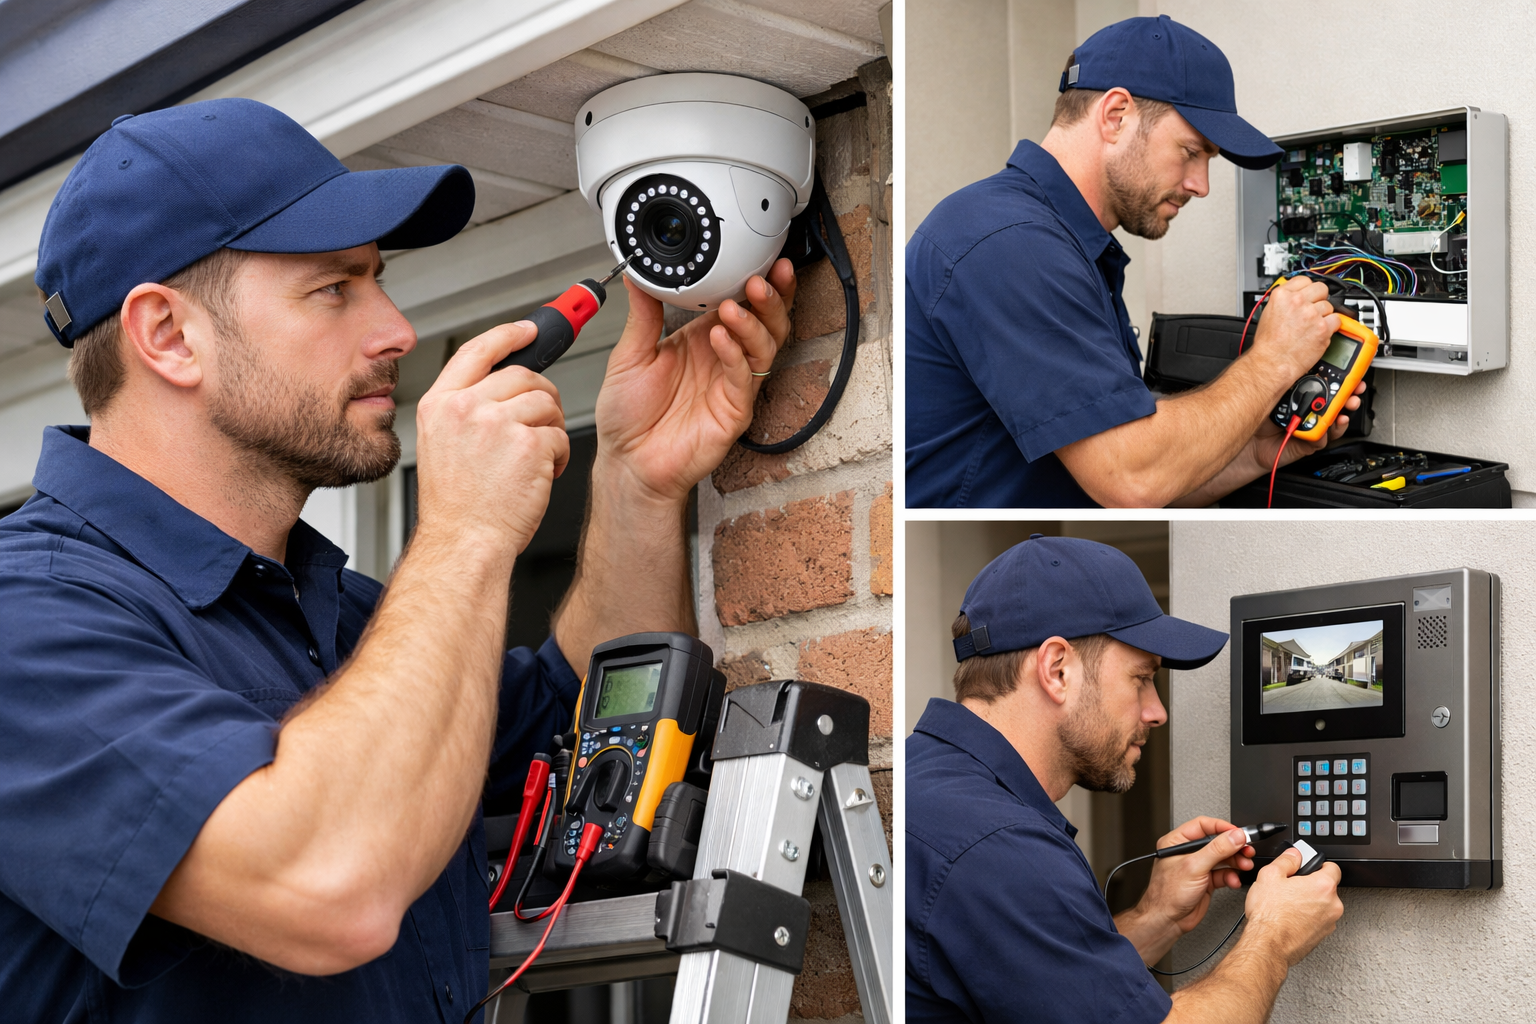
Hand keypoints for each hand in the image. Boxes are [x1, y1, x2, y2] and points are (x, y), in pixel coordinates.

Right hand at [414, 321, 569, 554]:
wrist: (464, 544)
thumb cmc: (458, 507)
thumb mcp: (444, 445)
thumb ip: (466, 409)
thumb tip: (503, 384)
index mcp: (441, 404)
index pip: (478, 350)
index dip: (509, 334)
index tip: (530, 328)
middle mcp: (466, 408)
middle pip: (522, 375)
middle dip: (542, 396)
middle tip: (542, 424)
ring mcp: (497, 424)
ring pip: (546, 402)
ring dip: (551, 429)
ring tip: (538, 459)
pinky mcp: (528, 445)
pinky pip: (559, 434)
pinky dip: (560, 456)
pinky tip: (542, 475)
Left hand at [593, 259, 796, 504]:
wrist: (627, 463)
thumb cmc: (628, 417)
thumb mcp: (629, 355)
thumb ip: (642, 315)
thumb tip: (638, 273)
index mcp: (702, 340)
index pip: (739, 303)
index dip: (753, 281)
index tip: (758, 259)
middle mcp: (723, 359)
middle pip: (765, 321)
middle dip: (769, 298)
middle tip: (758, 279)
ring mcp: (732, 385)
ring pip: (765, 347)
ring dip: (754, 323)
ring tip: (735, 307)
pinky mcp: (734, 412)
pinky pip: (745, 379)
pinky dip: (736, 356)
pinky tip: (721, 340)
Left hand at [1138, 818, 1255, 937]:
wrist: (1167, 920)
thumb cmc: (1167, 894)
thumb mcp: (1194, 867)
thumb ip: (1217, 850)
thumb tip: (1235, 836)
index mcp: (1177, 842)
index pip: (1203, 825)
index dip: (1222, 827)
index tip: (1239, 833)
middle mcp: (1187, 852)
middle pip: (1217, 842)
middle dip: (1233, 847)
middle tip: (1247, 850)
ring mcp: (1198, 867)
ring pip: (1222, 858)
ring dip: (1236, 861)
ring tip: (1244, 865)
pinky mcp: (1206, 881)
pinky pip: (1223, 874)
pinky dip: (1231, 876)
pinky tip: (1234, 880)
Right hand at [1243, 845, 1343, 966]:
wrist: (1268, 945)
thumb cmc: (1270, 914)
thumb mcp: (1269, 875)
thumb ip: (1286, 860)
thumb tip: (1294, 855)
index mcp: (1323, 886)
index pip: (1332, 867)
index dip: (1317, 865)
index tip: (1306, 867)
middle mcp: (1332, 905)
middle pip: (1326, 888)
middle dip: (1310, 886)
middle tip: (1290, 887)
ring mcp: (1329, 923)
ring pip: (1322, 905)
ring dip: (1309, 903)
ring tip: (1286, 904)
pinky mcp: (1322, 936)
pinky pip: (1317, 920)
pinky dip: (1307, 918)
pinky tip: (1289, 917)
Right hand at [1249, 277, 1339, 382]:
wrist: (1272, 362)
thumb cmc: (1268, 344)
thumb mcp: (1268, 313)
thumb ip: (1284, 301)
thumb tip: (1295, 296)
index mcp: (1282, 295)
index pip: (1304, 280)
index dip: (1308, 288)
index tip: (1309, 294)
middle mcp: (1297, 301)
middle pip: (1321, 289)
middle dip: (1319, 299)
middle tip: (1314, 310)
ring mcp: (1311, 314)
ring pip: (1329, 306)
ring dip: (1324, 316)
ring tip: (1312, 327)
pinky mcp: (1323, 327)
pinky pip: (1337, 320)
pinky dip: (1332, 327)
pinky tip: (1320, 332)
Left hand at [1250, 380, 1366, 470]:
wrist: (1247, 441)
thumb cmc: (1258, 416)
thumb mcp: (1276, 391)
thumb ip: (1291, 378)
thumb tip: (1304, 357)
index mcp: (1303, 395)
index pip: (1327, 386)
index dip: (1343, 380)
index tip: (1354, 373)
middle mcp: (1309, 410)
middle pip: (1336, 402)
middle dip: (1350, 395)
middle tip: (1356, 390)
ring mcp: (1310, 426)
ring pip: (1334, 420)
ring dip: (1344, 412)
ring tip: (1347, 406)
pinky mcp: (1309, 442)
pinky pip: (1323, 437)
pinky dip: (1329, 431)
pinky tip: (1331, 424)